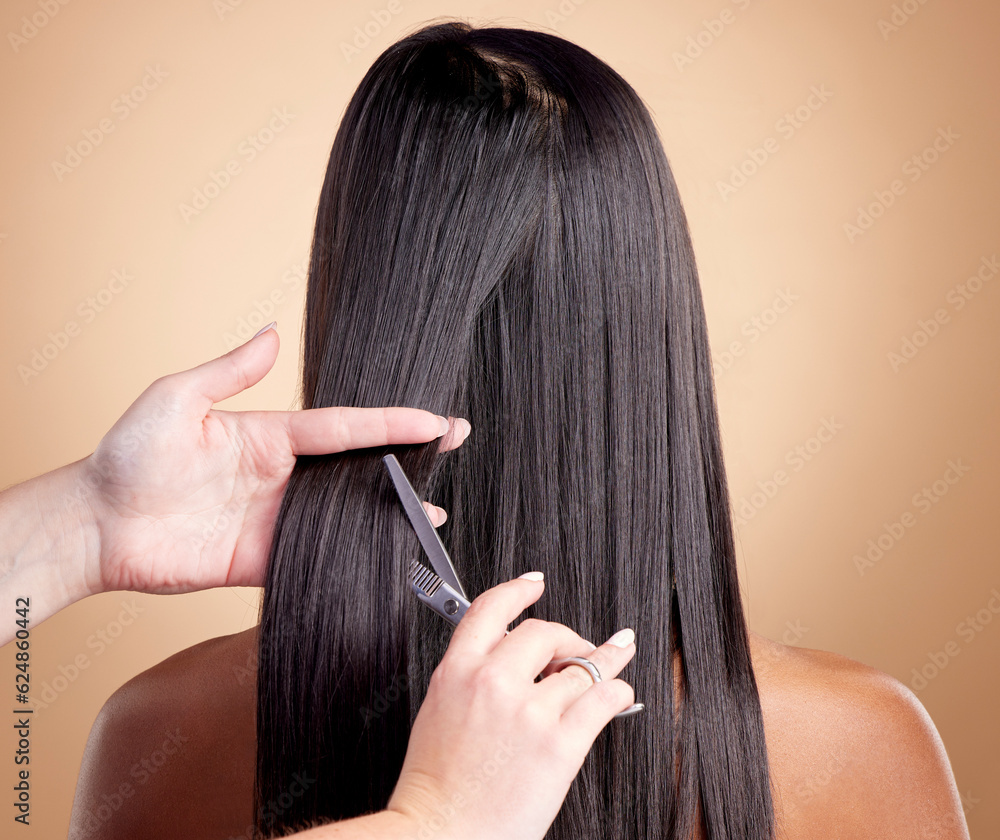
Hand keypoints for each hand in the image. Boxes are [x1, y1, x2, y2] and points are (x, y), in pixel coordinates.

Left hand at [75, 323, 468, 595]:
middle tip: (455, 446)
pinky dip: (355, 559)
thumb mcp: (176, 398)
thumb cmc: (127, 456)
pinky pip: (317, 559)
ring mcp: (276, 521)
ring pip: (347, 516)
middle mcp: (281, 477)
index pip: (345, 427)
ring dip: (391, 513)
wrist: (94, 526)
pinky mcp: (263, 561)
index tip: (434, 420)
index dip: (391, 423)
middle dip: (407, 460)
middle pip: (358, 469)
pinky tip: (388, 557)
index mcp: (269, 435)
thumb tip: (270, 332)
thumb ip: (230, 372)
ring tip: (435, 514)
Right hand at [387, 574, 637, 839]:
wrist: (441, 836)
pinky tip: (620, 693)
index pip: (491, 609)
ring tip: (618, 656)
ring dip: (606, 660)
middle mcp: (494, 682)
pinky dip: (618, 692)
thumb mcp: (439, 713)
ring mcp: (529, 711)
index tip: (535, 585)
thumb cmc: (437, 787)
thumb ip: (471, 678)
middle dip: (567, 637)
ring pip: (582, 666)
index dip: (518, 590)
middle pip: (544, 632)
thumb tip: (513, 662)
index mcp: (457, 671)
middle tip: (578, 647)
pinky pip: (603, 700)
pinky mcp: (560, 744)